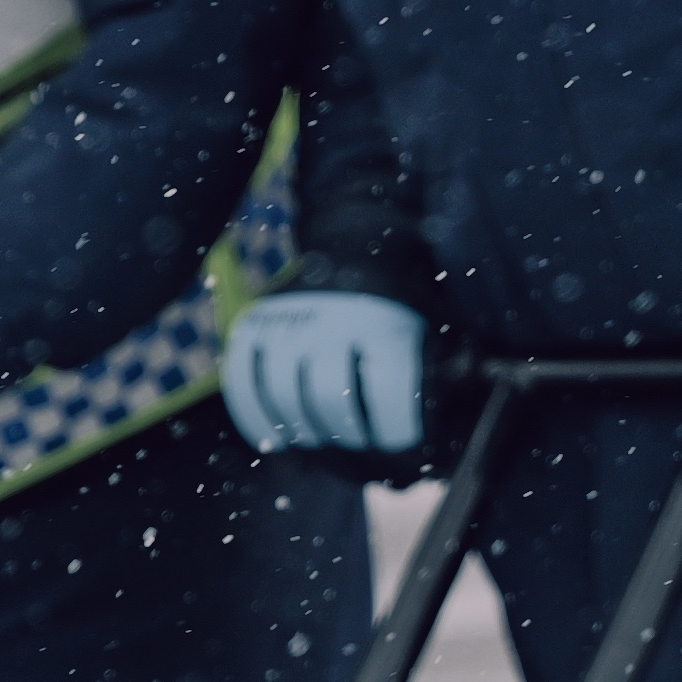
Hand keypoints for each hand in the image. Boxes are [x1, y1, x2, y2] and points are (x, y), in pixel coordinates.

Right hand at [221, 288, 427, 470]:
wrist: (355, 241)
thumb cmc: (399, 301)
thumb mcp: (430, 326)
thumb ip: (438, 376)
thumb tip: (436, 432)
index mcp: (381, 321)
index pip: (387, 392)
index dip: (395, 429)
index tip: (399, 440)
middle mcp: (330, 319)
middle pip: (329, 399)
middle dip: (345, 434)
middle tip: (356, 439)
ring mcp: (285, 320)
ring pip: (282, 396)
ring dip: (303, 430)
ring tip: (320, 436)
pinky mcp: (254, 324)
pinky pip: (243, 384)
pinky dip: (256, 419)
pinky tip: (276, 437)